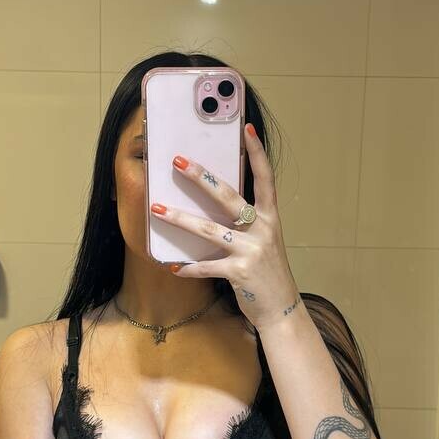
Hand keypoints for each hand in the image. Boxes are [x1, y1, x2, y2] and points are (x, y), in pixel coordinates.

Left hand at [150, 123, 299, 332]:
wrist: (281, 308)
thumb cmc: (267, 272)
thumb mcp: (263, 241)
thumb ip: (245, 222)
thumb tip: (216, 203)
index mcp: (269, 217)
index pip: (265, 178)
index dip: (257, 153)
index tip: (246, 130)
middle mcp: (262, 229)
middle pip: (228, 197)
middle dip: (201, 177)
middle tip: (178, 161)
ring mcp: (252, 250)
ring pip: (210, 230)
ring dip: (180, 219)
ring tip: (157, 209)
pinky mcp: (240, 272)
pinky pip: (207, 267)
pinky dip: (189, 267)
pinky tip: (173, 266)